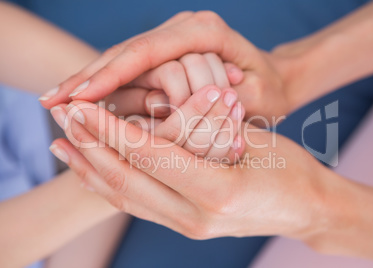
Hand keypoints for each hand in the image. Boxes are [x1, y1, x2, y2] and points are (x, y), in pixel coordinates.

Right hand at [40, 11, 294, 125]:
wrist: (280, 78)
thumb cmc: (271, 90)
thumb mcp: (255, 99)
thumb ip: (216, 102)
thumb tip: (166, 109)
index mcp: (206, 32)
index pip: (149, 51)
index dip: (112, 74)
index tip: (80, 96)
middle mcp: (185, 28)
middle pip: (128, 51)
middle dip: (89, 76)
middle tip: (51, 100)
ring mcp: (175, 38)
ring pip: (124, 57)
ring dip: (89, 78)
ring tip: (55, 98)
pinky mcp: (170, 53)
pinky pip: (132, 65)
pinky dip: (105, 80)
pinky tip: (80, 93)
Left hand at [49, 97, 328, 240]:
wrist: (308, 209)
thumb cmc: (292, 169)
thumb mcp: (253, 140)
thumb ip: (206, 131)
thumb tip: (160, 114)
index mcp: (219, 191)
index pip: (150, 156)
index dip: (112, 130)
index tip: (83, 107)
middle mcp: (197, 217)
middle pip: (128, 180)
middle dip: (90, 146)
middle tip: (64, 117)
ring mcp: (189, 227)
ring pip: (126, 199)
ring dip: (91, 170)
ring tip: (62, 145)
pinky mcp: (186, 225)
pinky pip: (139, 207)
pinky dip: (110, 188)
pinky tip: (92, 172)